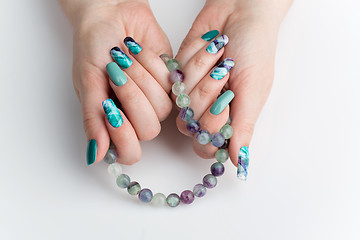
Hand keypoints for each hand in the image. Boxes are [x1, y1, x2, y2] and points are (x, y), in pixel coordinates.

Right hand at [59, 0, 172, 164]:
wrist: (110, 14)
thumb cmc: (93, 48)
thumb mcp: (88, 82)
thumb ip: (92, 118)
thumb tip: (95, 156)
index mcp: (113, 122)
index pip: (129, 152)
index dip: (123, 136)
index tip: (110, 107)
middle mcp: (136, 116)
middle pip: (149, 130)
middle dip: (132, 97)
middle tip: (115, 73)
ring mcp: (155, 99)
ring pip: (162, 107)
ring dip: (140, 77)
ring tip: (124, 57)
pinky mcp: (170, 81)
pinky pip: (170, 83)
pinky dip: (151, 63)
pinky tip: (138, 51)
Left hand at [175, 0, 291, 177]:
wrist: (241, 12)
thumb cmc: (255, 50)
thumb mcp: (254, 90)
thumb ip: (244, 128)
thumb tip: (240, 164)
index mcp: (228, 120)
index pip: (206, 147)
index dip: (212, 128)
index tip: (227, 103)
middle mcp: (206, 111)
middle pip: (190, 125)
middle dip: (208, 94)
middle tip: (226, 74)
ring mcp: (189, 92)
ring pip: (181, 100)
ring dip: (203, 73)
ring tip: (221, 56)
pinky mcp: (177, 74)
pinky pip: (175, 76)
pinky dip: (194, 59)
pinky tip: (208, 48)